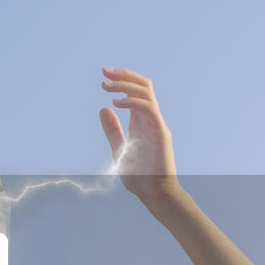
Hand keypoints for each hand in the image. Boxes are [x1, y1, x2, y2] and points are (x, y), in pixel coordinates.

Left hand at [98, 66, 181, 201]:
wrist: (154, 194)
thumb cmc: (139, 176)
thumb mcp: (119, 149)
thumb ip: (112, 130)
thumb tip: (103, 108)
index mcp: (140, 121)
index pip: (134, 91)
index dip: (121, 80)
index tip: (104, 75)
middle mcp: (150, 119)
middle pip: (142, 86)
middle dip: (123, 75)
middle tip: (104, 71)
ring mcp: (157, 124)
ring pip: (146, 92)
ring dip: (125, 85)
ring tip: (106, 86)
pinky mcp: (161, 132)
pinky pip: (148, 108)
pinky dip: (132, 102)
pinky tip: (116, 103)